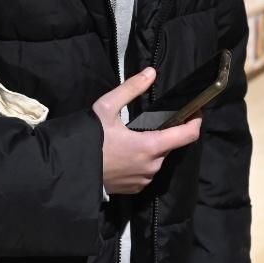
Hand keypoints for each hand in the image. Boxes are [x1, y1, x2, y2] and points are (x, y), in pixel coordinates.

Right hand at [97, 68, 201, 195]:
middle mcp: (152, 166)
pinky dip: (141, 163)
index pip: (187, 136)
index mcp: (150, 146)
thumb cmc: (89, 139)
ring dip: (151, 150)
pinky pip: (146, 173)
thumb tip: (151, 73)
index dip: (195, 122)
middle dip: (164, 135)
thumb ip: (131, 89)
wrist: (68, 170)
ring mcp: (143, 180)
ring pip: (157, 160)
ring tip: (130, 140)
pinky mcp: (134, 189)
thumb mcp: (106, 108)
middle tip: (145, 125)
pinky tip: (124, 156)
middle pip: (170, 147)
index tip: (195, 113)